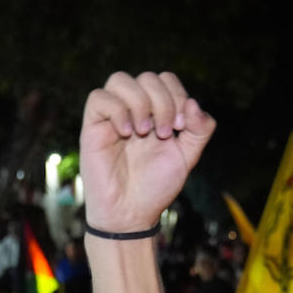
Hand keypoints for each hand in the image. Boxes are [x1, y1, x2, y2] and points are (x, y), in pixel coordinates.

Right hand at [80, 71, 214, 233]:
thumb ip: (199, 130)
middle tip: (165, 134)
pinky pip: (98, 98)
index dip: (177, 95)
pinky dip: (117, 110)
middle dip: (163, 102)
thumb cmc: (155, 188)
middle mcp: (133, 110)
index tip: (181, 127)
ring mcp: (112, 117)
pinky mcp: (93, 127)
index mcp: (156, 113)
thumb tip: (193, 103)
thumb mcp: (187, 157)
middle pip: (147, 77)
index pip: (166, 80)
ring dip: (140, 102)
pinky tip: (126, 133)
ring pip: (120, 79)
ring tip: (143, 132)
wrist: (130, 215)